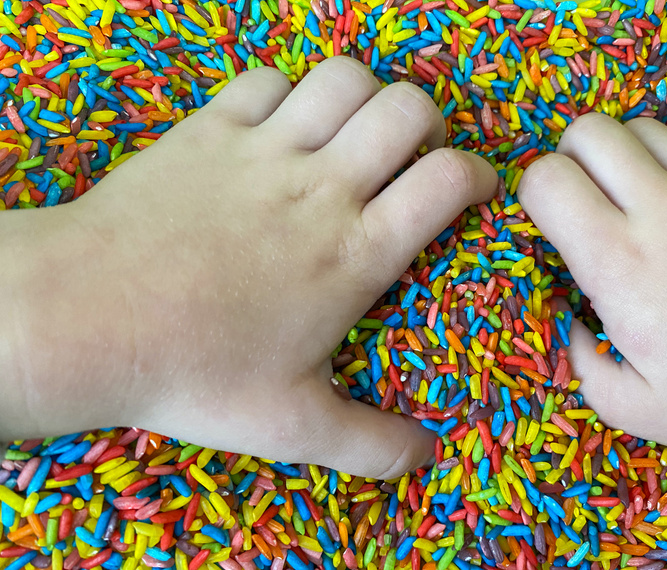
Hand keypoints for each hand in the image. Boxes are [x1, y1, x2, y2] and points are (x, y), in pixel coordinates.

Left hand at [2, 57, 496, 478]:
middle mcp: (320, 187)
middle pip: (407, 109)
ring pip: (343, 79)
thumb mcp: (292, 423)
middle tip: (413, 156)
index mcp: (354, 251)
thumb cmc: (194, 372)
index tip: (474, 188)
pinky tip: (279, 127)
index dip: (477, 175)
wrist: (84, 320)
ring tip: (354, 132)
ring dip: (365, 96)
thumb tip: (428, 458)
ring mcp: (262, 149)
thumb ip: (370, 444)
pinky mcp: (208, 129)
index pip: (446, 182)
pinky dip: (286, 93)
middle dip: (429, 122)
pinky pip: (266, 80)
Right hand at [518, 112, 666, 460]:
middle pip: (589, 132)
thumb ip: (578, 360)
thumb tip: (567, 318)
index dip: (531, 193)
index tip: (545, 222)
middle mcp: (662, 211)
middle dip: (570, 160)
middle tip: (582, 202)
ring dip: (623, 156)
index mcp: (618, 263)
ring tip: (632, 198)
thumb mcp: (630, 406)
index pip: (546, 179)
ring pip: (642, 127)